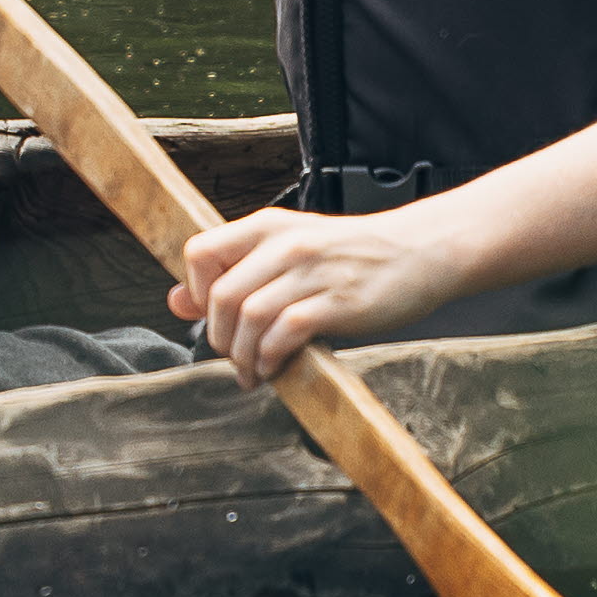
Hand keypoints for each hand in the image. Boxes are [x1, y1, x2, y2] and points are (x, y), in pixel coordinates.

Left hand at [170, 201, 492, 385]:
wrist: (419, 250)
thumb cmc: (353, 254)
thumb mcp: (290, 248)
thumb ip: (237, 270)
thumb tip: (176, 301)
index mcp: (267, 226)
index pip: (199, 253)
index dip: (194, 293)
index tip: (209, 317)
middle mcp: (284, 244)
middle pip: (221, 295)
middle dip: (218, 336)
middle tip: (231, 356)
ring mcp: (311, 272)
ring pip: (249, 317)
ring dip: (242, 355)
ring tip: (251, 371)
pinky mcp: (336, 302)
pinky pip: (284, 334)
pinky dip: (271, 358)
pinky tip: (276, 368)